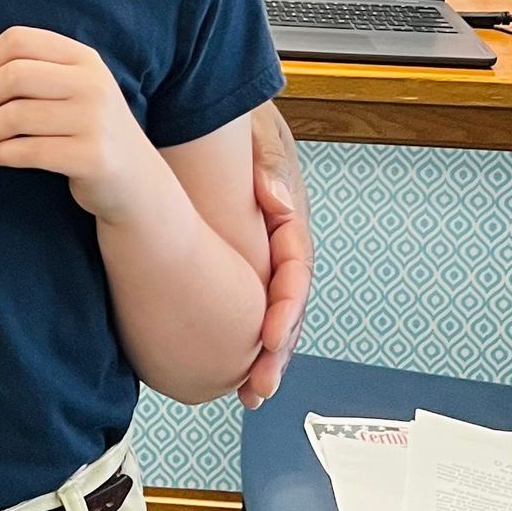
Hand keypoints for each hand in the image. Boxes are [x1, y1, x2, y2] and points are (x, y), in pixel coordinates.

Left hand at [0, 28, 168, 226]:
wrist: (136, 182)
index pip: (20, 41)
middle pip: (15, 74)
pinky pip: (27, 151)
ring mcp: (95, 120)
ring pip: (16, 115)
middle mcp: (93, 84)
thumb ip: (21, 78)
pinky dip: (3, 154)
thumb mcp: (67, 91)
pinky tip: (2, 156)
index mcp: (83, 58)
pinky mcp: (91, 157)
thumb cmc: (87, 131)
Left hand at [239, 105, 310, 408]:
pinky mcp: (242, 265)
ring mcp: (264, 258)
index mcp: (290, 220)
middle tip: (257, 387)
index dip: (285, 309)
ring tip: (250, 393)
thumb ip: (267, 167)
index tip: (269, 339)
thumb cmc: (239, 127)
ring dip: (265, 356)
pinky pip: (248, 306)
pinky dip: (246, 338)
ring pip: (272, 315)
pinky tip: (233, 368)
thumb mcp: (258, 137)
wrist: (215, 117)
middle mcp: (282, 246)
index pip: (296, 274)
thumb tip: (274, 199)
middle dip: (277, 351)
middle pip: (289, 307)